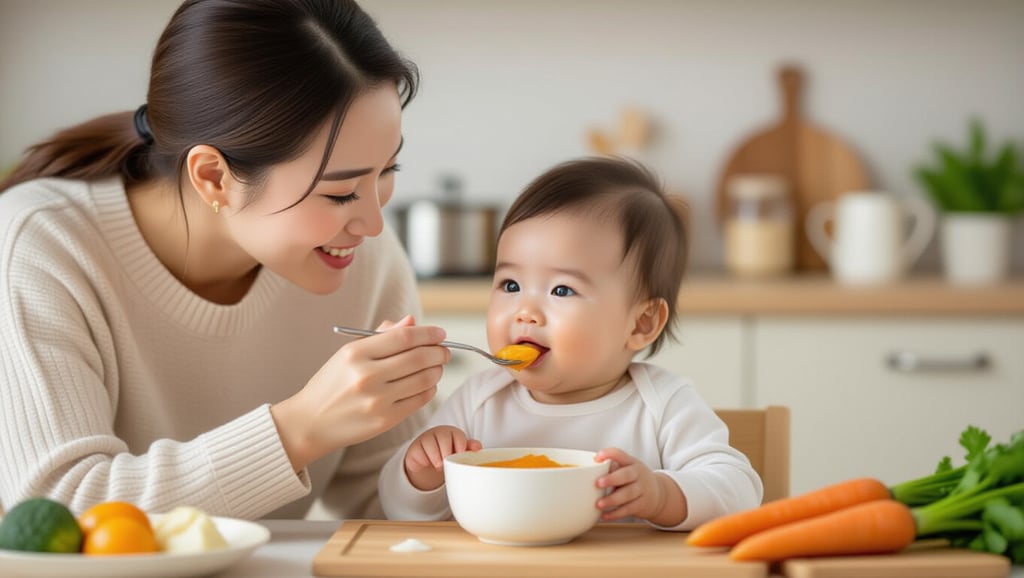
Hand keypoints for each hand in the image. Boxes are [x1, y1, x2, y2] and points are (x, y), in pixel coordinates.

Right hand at [271, 315, 449, 471]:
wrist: (310, 422)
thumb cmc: (332, 384)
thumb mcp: (348, 354)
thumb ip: (381, 336)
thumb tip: (412, 322)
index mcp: (355, 353)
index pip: (404, 337)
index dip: (428, 333)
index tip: (440, 333)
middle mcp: (366, 376)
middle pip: (419, 357)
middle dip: (439, 351)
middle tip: (444, 350)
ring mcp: (377, 400)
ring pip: (423, 379)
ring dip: (437, 370)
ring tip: (437, 366)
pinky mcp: (385, 420)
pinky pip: (419, 400)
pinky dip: (430, 388)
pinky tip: (428, 383)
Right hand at [404, 425, 481, 490]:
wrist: (428, 461)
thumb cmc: (447, 453)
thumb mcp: (459, 451)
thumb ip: (469, 448)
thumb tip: (478, 447)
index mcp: (452, 433)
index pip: (457, 435)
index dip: (460, 445)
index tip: (460, 454)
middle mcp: (438, 433)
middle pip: (444, 438)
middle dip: (447, 452)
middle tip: (447, 462)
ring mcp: (425, 439)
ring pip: (430, 444)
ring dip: (436, 458)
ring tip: (439, 465)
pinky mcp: (415, 447)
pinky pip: (419, 453)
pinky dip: (425, 461)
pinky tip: (428, 463)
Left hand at [595, 447, 686, 526]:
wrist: (658, 494)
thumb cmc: (634, 479)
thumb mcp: (627, 469)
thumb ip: (611, 468)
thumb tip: (586, 471)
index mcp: (631, 462)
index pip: (620, 454)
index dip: (609, 454)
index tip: (597, 457)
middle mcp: (637, 474)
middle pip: (626, 475)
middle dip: (612, 479)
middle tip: (598, 483)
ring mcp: (641, 490)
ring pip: (628, 494)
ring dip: (612, 499)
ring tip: (598, 504)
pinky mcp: (641, 505)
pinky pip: (628, 510)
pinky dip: (615, 514)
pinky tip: (604, 516)